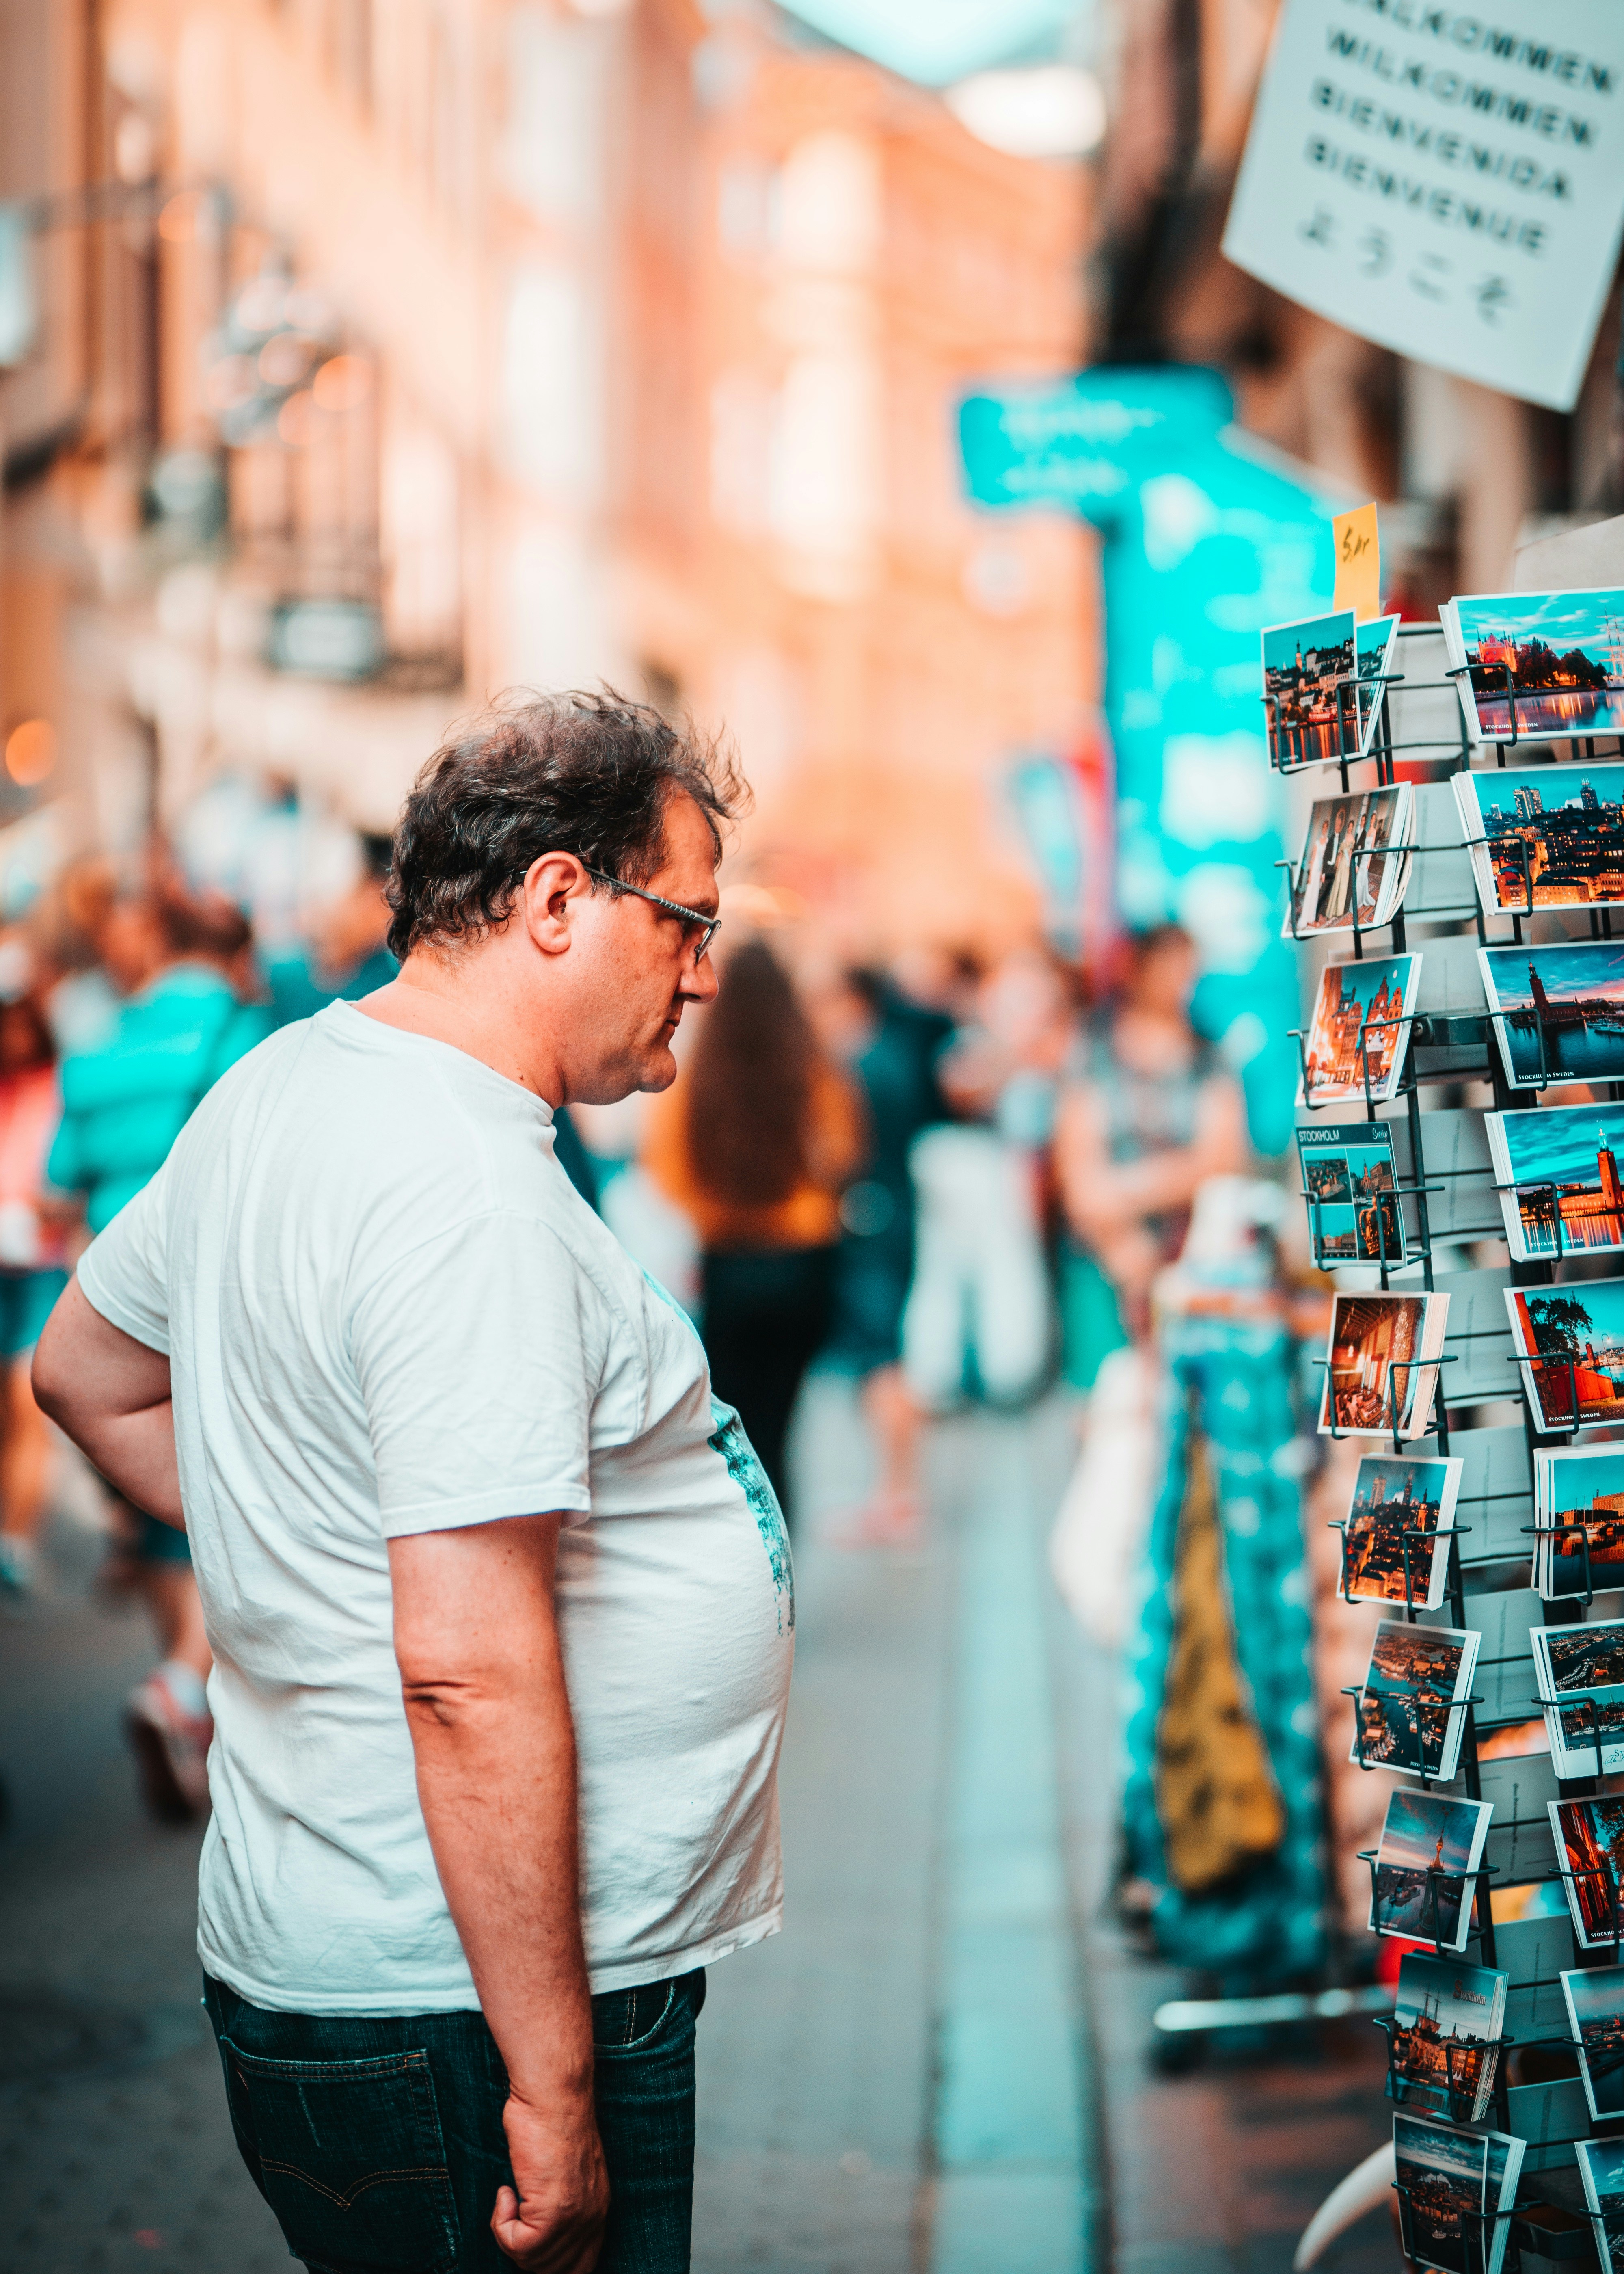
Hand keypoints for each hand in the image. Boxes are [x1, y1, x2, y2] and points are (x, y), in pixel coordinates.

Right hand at [492, 2088, 608, 2271]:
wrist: (550, 2095)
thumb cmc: (547, 2122)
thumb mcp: (563, 2172)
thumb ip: (561, 2206)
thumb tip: (534, 2237)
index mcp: (596, 2210)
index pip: (582, 2266)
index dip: (551, 2265)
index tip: (524, 2243)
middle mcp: (592, 2217)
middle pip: (556, 2271)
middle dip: (524, 2253)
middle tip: (511, 2217)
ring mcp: (576, 2216)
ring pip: (533, 2261)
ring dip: (509, 2235)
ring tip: (510, 2197)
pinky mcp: (554, 2210)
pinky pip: (519, 2245)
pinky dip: (501, 2223)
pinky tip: (508, 2191)